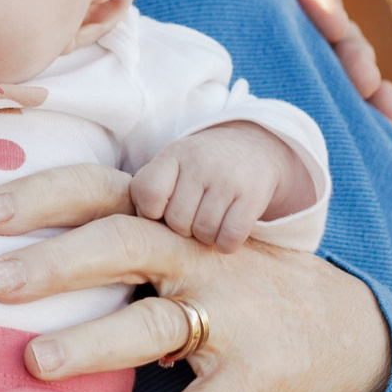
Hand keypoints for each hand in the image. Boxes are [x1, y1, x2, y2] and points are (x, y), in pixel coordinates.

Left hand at [0, 165, 389, 391]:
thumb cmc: (241, 284)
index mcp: (175, 224)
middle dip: (56, 261)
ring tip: (35, 362)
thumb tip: (23, 250)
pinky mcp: (251, 378)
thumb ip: (126, 242)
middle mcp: (199, 260)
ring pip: (153, 326)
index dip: (44, 196)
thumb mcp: (190, 247)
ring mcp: (229, 319)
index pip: (103, 192)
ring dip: (91, 344)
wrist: (349, 330)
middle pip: (122, 244)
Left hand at [130, 122, 309, 251]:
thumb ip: (148, 189)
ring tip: (209, 221)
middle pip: (177, 220)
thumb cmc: (199, 166)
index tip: (161, 211)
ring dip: (205, 237)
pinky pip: (230, 238)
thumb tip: (138, 224)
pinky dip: (225, 244)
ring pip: (204, 232)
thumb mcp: (171, 165)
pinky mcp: (253, 196)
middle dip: (181, 228)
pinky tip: (226, 232)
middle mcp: (200, 163)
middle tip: (191, 218)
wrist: (252, 147)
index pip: (148, 193)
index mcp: (173, 155)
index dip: (151, 212)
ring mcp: (228, 179)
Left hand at [155, 0, 391, 121]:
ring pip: (341, 66)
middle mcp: (283, 20)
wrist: (131, 57)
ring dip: (369, 82)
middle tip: (363, 78)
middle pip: (334, 29)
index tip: (329, 20)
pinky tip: (384, 121)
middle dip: (355, 51)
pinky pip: (331, 99)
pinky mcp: (288, 92)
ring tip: (388, 106)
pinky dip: (362, 109)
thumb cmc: (147, 2)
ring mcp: (289, 58)